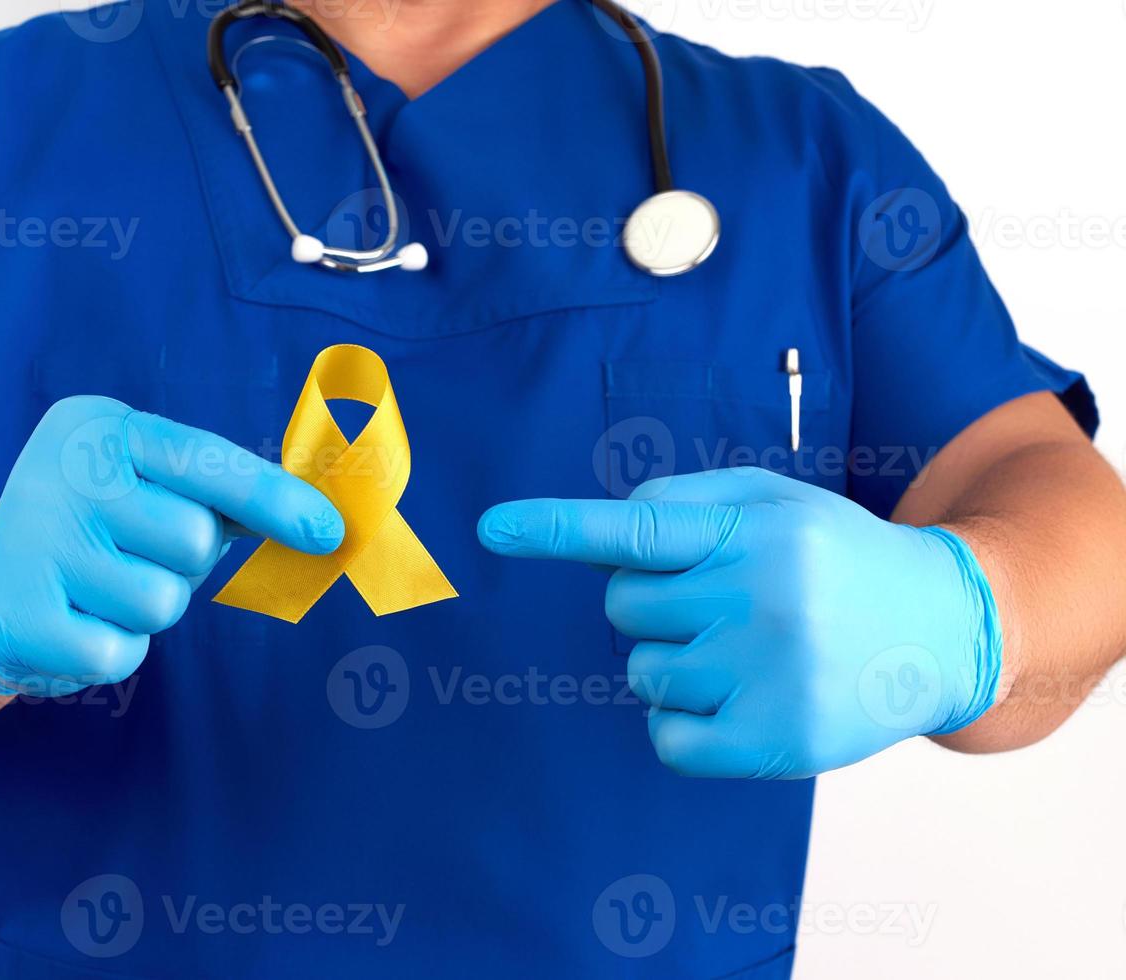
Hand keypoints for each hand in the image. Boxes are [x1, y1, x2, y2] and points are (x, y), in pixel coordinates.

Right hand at [0, 396, 343, 695]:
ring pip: (162, 601)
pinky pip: (121, 650)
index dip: (274, 498)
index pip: (205, 460)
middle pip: (194, 539)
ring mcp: (35, 542)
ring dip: (147, 607)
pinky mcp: (18, 614)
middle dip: (184, 562)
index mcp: (99, 427)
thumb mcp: (146, 485)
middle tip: (133, 554)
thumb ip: (222, 494)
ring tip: (99, 587)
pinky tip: (74, 621)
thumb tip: (319, 520)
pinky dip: (113, 648)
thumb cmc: (97, 530)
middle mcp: (62, 472)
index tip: (329, 531)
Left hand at [478, 467, 1001, 778]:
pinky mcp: (776, 741)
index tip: (492, 528)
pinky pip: (667, 739)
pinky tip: (735, 701)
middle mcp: (761, 597)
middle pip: (622, 605)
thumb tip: (603, 530)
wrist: (944, 627)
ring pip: (642, 672)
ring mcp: (769, 673)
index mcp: (755, 531)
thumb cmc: (838, 557)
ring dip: (672, 664)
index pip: (636, 526)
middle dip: (653, 604)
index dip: (556, 528)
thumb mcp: (777, 502)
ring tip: (744, 652)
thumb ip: (687, 499)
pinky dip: (682, 725)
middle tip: (719, 604)